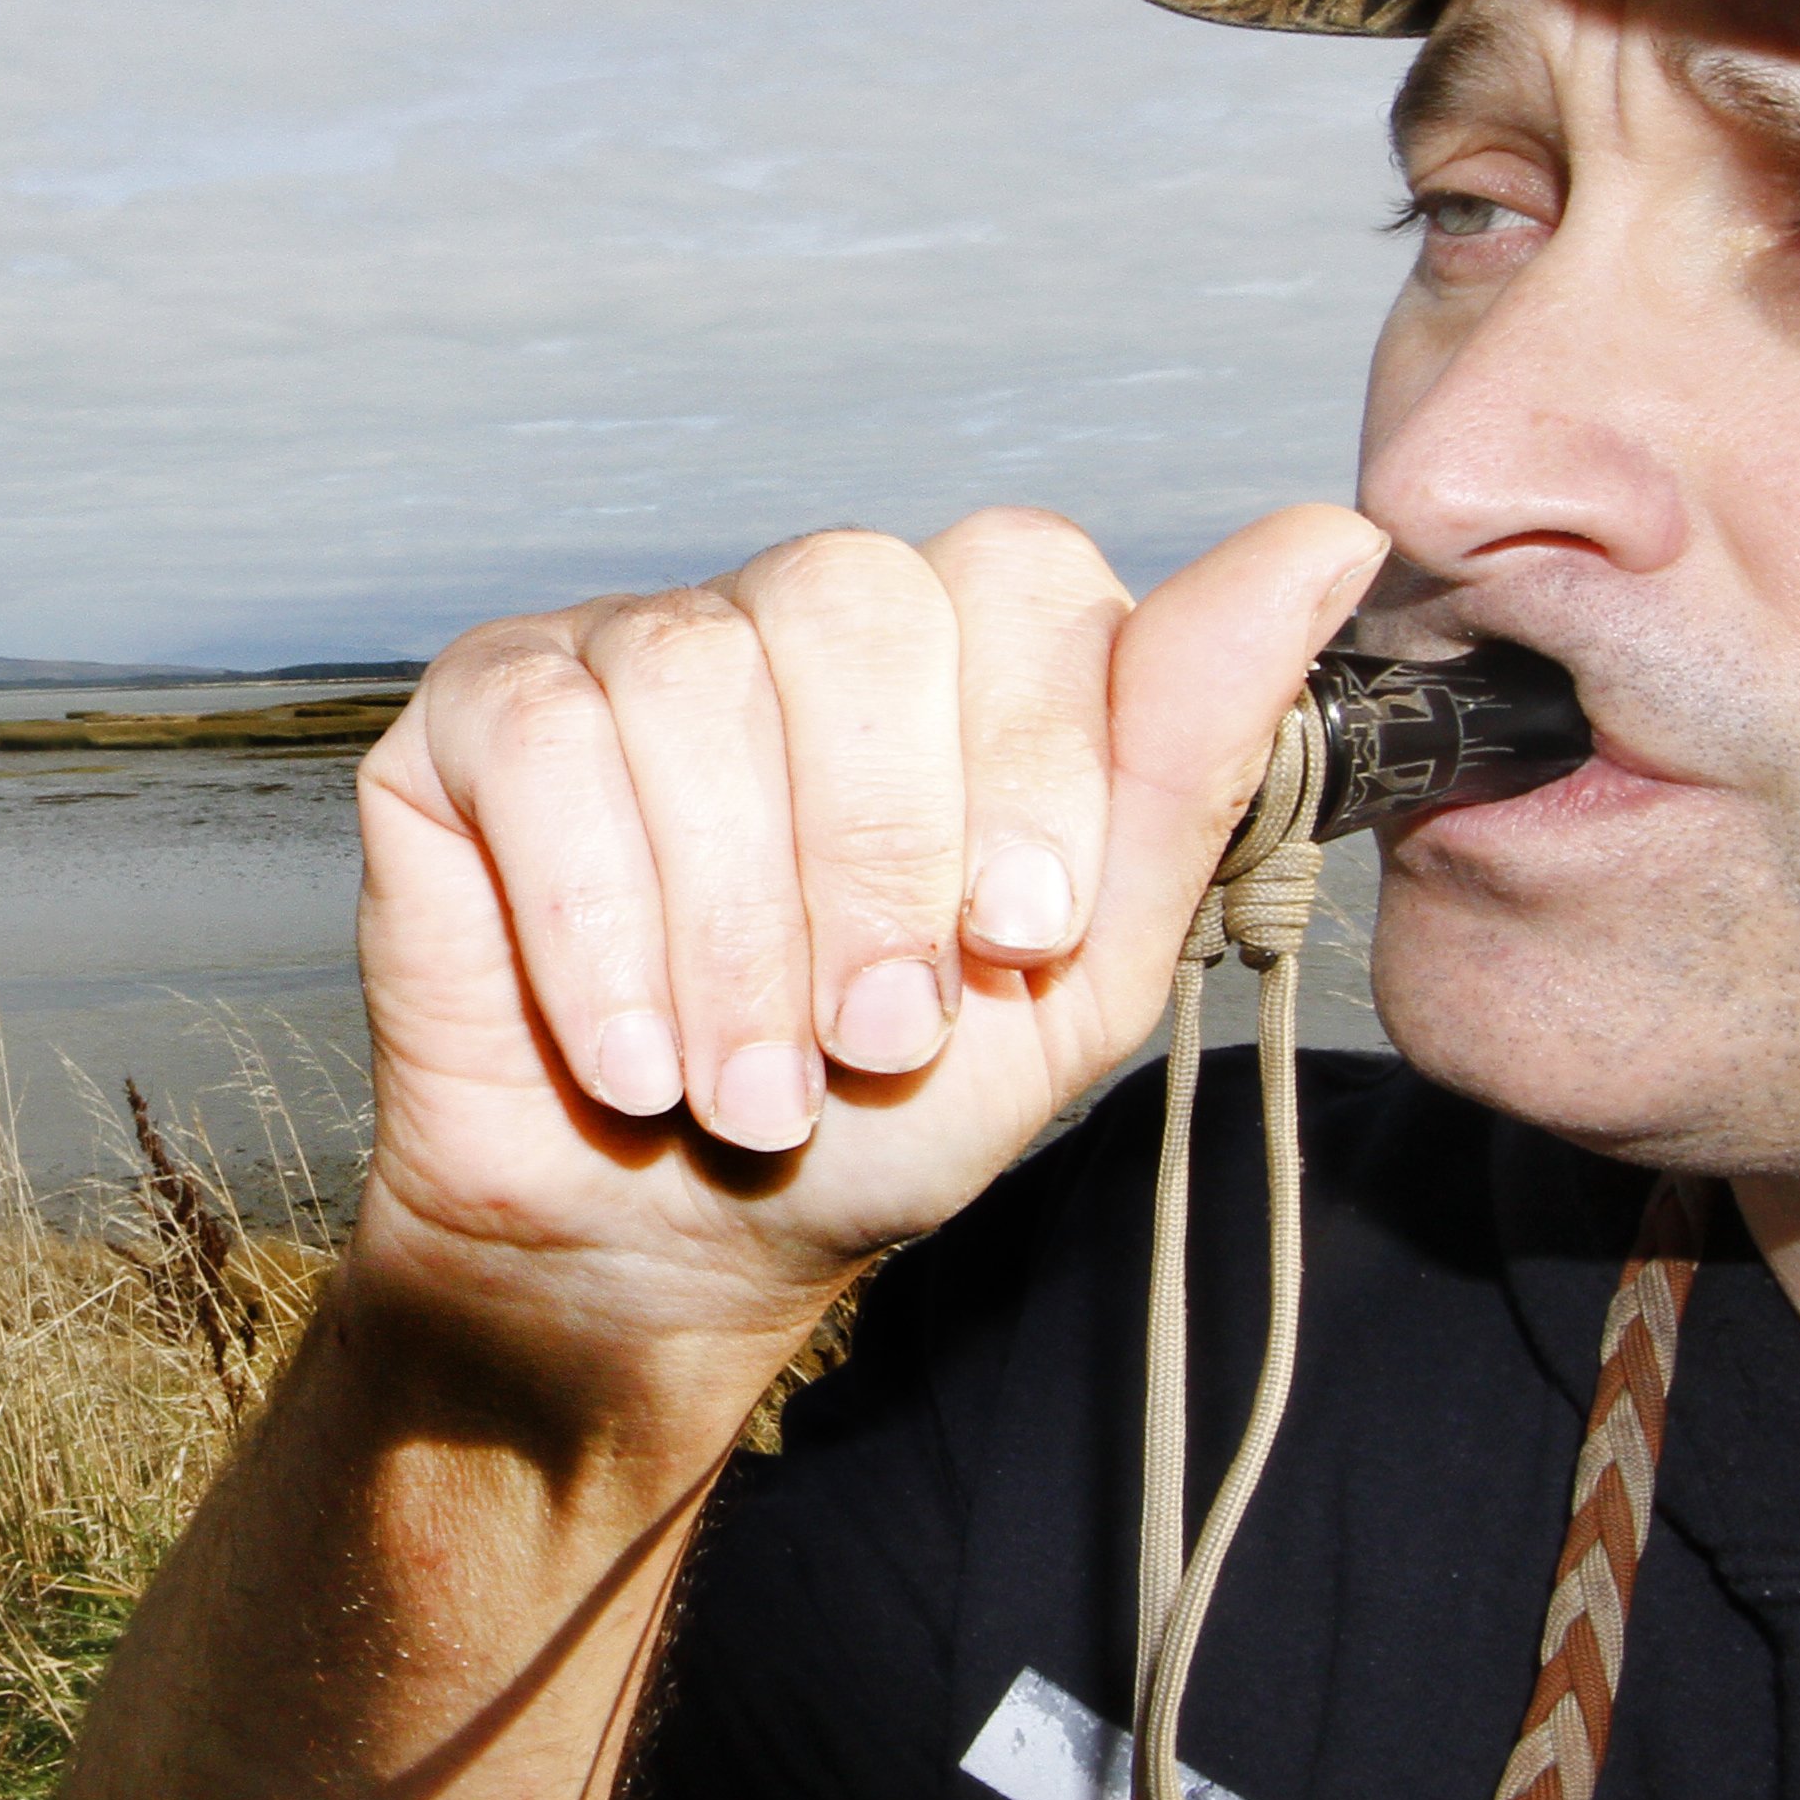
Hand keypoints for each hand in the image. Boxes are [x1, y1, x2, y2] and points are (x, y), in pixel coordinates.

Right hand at [346, 503, 1390, 1388]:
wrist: (657, 1260)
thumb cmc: (873, 1121)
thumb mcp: (1071, 982)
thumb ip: (1188, 761)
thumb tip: (1325, 539)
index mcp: (951, 658)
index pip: (1018, 576)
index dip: (1025, 756)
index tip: (1019, 940)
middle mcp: (787, 617)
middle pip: (852, 599)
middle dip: (878, 850)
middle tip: (877, 1037)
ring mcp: (625, 647)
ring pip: (693, 681)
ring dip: (737, 932)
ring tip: (750, 1089)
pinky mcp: (474, 715)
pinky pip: (547, 744)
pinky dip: (601, 926)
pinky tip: (631, 1052)